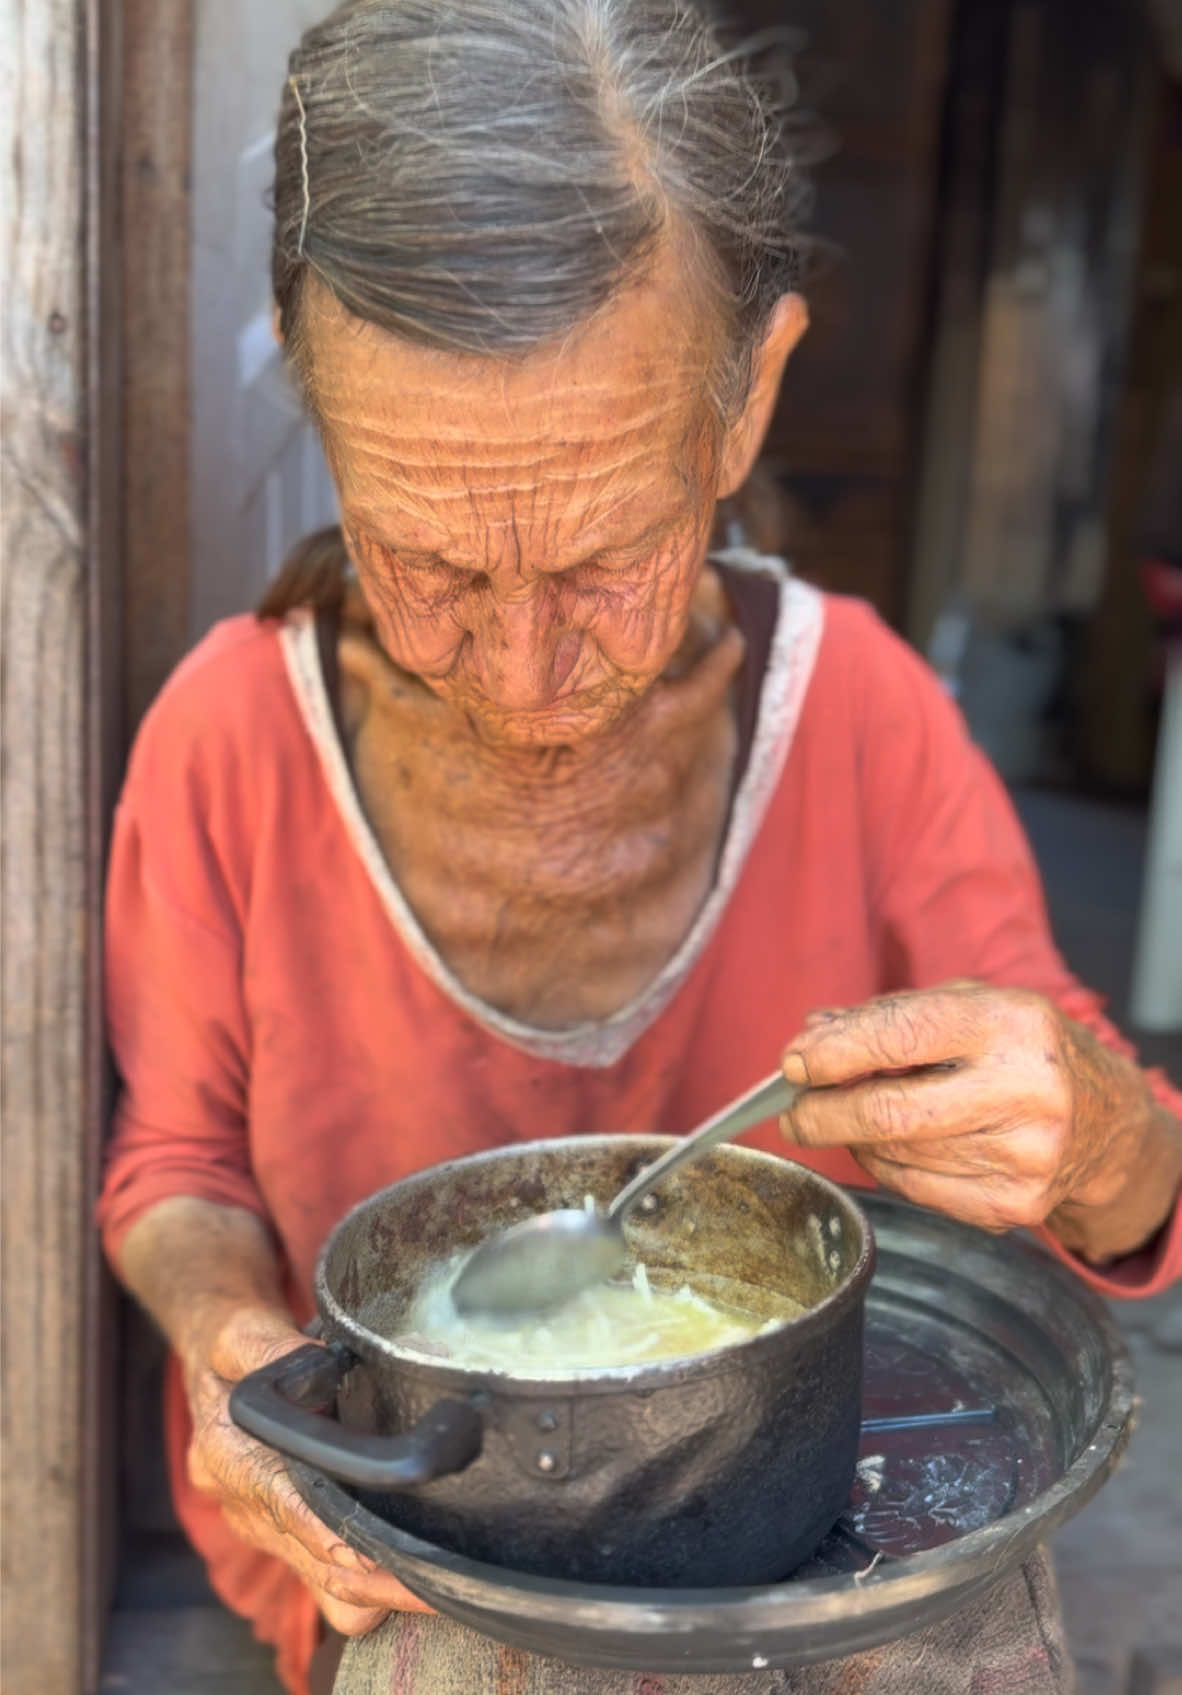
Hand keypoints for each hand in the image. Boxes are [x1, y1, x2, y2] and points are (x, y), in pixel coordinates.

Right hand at [182, 1307, 431, 1634]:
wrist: (213, 1373)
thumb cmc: (232, 1351)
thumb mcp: (238, 1333)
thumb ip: (270, 1345)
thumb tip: (321, 1362)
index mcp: (226, 1456)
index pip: (278, 1502)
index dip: (323, 1531)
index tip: (367, 1552)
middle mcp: (242, 1505)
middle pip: (310, 1559)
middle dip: (372, 1580)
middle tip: (433, 1584)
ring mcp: (264, 1529)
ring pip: (322, 1584)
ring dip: (377, 1596)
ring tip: (435, 1588)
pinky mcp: (285, 1538)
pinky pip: (325, 1585)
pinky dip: (368, 1593)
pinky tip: (412, 1578)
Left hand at [779, 982, 1174, 1255]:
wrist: (1103, 1119)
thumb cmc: (1017, 1050)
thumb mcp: (965, 1006)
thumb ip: (885, 1017)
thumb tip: (809, 1036)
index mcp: (1009, 1023)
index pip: (899, 1036)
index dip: (834, 1054)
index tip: (793, 1063)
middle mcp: (1024, 1089)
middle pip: (889, 1112)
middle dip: (824, 1113)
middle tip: (793, 1113)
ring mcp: (1025, 1155)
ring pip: (897, 1155)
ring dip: (854, 1141)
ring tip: (846, 1121)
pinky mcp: (1016, 1205)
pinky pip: (918, 1191)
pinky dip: (887, 1169)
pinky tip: (888, 1149)